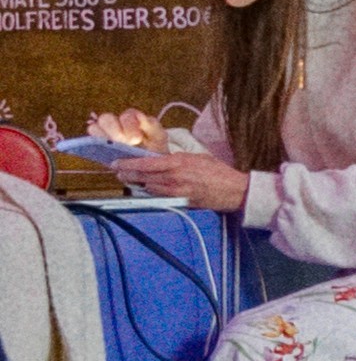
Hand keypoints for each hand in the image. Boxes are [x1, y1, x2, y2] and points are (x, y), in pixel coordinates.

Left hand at [107, 139, 244, 208]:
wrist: (234, 190)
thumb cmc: (218, 172)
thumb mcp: (197, 157)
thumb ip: (176, 159)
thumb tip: (159, 159)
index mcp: (178, 163)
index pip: (145, 164)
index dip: (128, 164)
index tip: (116, 163)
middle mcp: (174, 178)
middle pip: (141, 177)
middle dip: (127, 175)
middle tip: (118, 173)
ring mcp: (176, 191)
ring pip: (147, 188)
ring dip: (138, 184)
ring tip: (131, 180)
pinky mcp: (179, 202)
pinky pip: (158, 197)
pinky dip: (151, 192)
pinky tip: (148, 189)